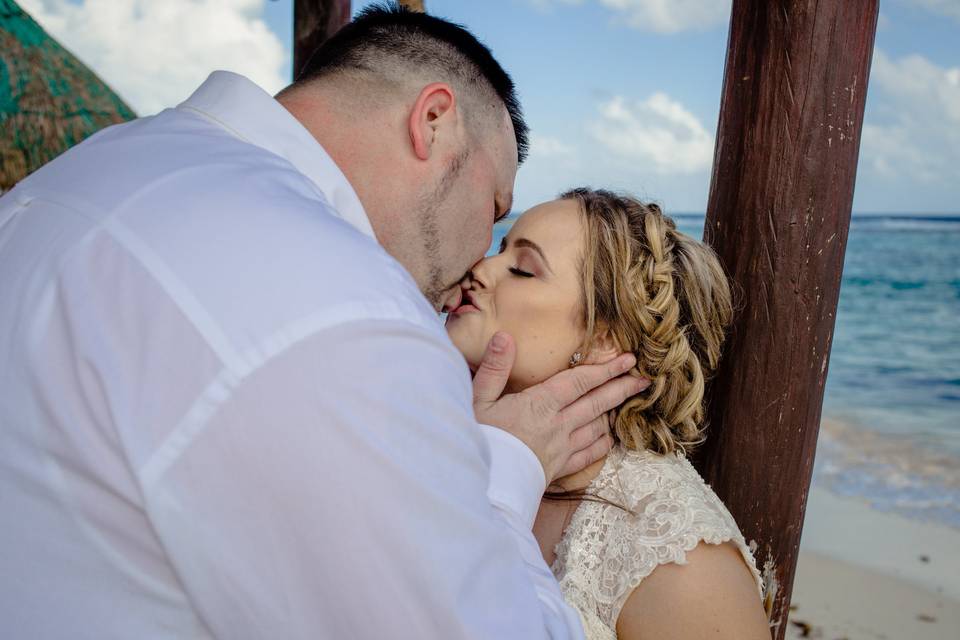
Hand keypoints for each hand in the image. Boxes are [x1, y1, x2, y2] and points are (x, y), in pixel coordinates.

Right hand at [472, 332, 649, 482]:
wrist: (486, 484)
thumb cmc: (481, 438)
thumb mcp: (479, 399)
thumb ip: (495, 368)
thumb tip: (504, 337)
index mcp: (541, 403)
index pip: (581, 381)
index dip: (606, 369)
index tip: (627, 359)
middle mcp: (559, 424)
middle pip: (598, 402)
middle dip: (623, 388)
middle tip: (644, 379)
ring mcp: (563, 447)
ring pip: (599, 426)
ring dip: (614, 412)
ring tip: (627, 401)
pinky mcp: (561, 467)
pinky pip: (591, 453)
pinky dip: (604, 442)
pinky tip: (609, 435)